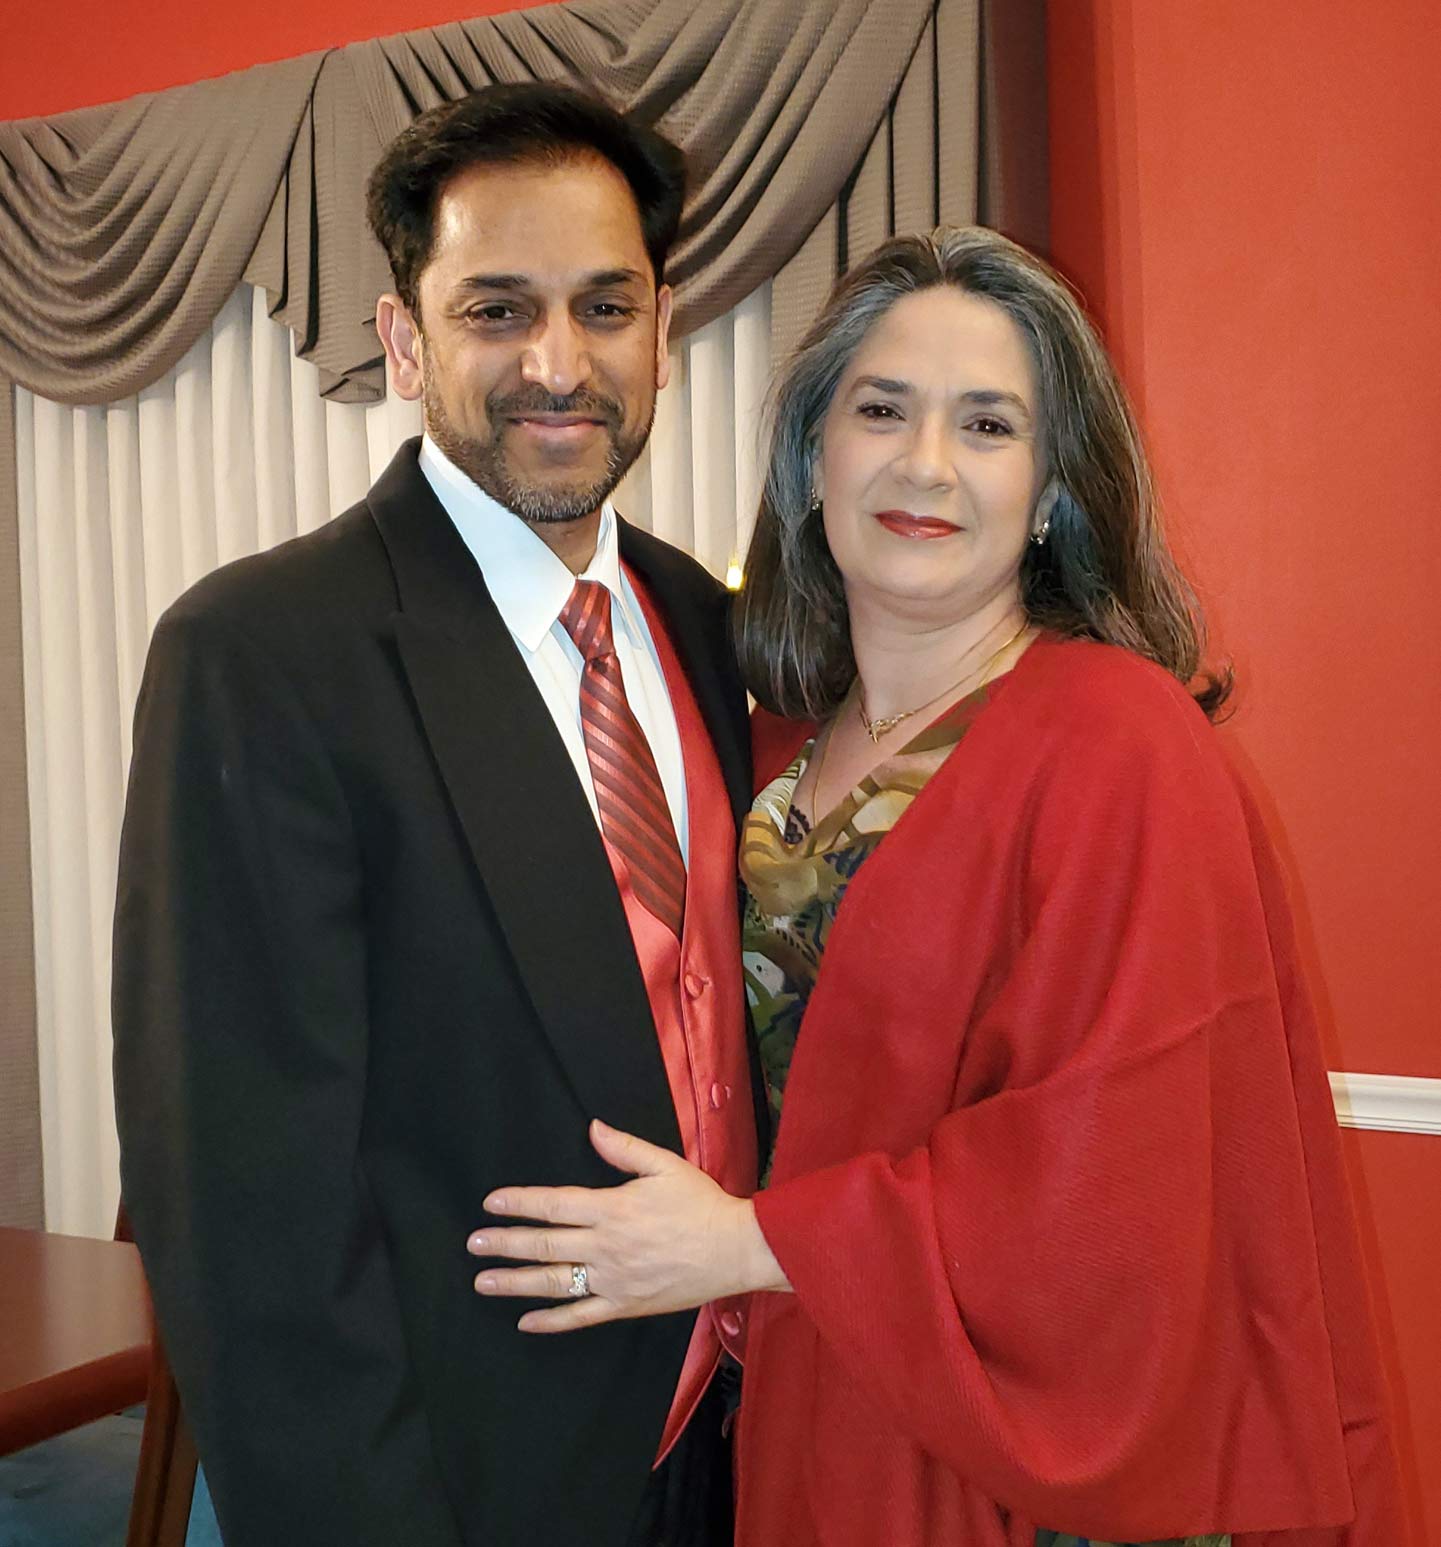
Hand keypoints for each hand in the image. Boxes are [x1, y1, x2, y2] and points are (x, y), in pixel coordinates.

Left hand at [468, 1118, 787, 1331]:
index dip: (520, 1202)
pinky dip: (551, 1321)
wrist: (735, 1249)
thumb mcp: (665, 1165)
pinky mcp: (624, 1305)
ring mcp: (612, 1280)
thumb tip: (592, 1128)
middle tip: (473, 1243)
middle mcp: (605, 1246)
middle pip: (545, 1244)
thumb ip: (624, 1149)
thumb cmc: (701, 1204)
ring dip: (515, 1282)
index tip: (492, 1203)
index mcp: (612, 1208)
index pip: (554, 1204)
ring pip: (554, 1282)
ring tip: (483, 1281)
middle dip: (505, 1243)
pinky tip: (526, 1322)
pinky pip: (580, 1316)